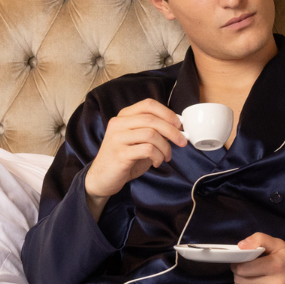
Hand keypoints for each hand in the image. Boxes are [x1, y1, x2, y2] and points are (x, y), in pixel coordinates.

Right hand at [84, 99, 185, 217]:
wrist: (102, 178)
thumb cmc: (124, 158)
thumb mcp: (139, 141)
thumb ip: (154, 132)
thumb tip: (177, 128)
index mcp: (124, 117)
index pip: (148, 104)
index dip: (167, 112)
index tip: (179, 124)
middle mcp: (118, 124)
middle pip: (152, 119)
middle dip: (172, 131)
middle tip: (182, 141)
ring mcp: (117, 138)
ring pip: (151, 134)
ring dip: (165, 147)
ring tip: (166, 156)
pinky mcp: (119, 154)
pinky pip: (147, 149)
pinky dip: (158, 156)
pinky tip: (156, 162)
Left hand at [231, 233, 284, 283]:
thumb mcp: (281, 246)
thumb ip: (260, 239)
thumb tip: (240, 245)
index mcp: (277, 266)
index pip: (243, 268)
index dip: (239, 262)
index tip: (243, 259)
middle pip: (239, 279)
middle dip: (239, 272)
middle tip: (247, 267)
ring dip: (241, 283)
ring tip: (250, 277)